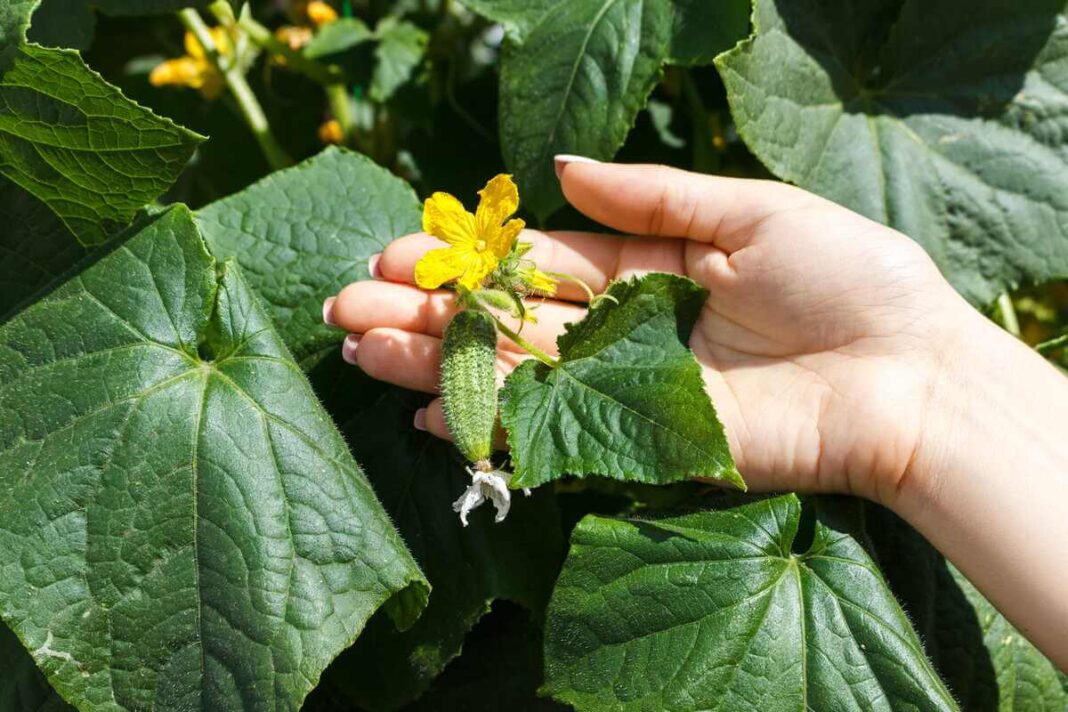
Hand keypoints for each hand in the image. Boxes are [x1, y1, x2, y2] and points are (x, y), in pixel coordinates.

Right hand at [326, 161, 970, 504]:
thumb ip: (651, 197)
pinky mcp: (640, 441)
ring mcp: (626, 389)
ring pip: (513, 373)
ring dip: (434, 363)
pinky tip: (426, 413)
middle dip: (429, 311)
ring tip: (357, 347)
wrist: (906, 375)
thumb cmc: (846, 280)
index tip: (401, 251)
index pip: (538, 261)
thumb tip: (556, 172)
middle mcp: (625, 330)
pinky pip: (553, 431)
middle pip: (508, 319)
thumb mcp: (750, 212)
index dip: (471, 257)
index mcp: (647, 267)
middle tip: (347, 303)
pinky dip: (490, 424)